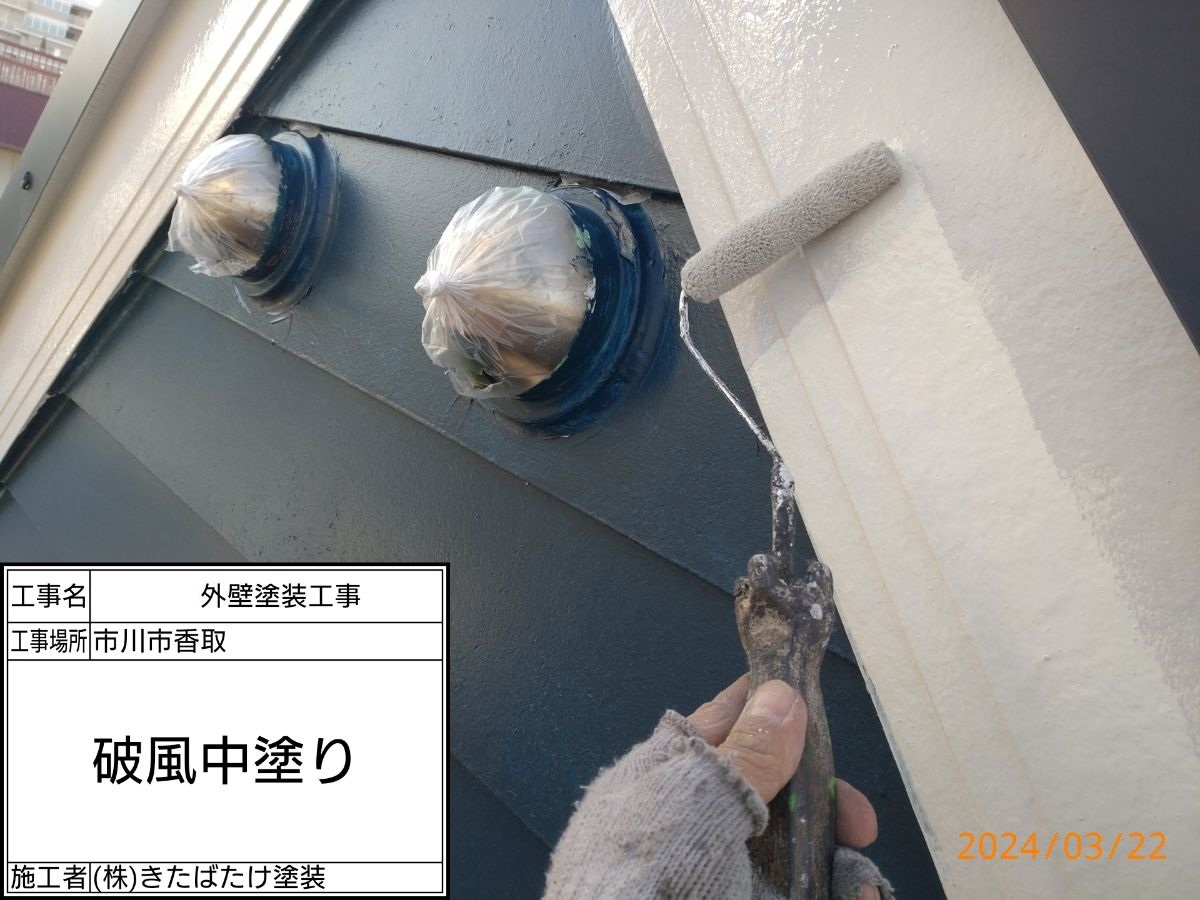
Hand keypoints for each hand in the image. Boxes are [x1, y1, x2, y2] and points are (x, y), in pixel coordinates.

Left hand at [688, 675, 881, 899]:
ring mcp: (728, 869)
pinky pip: (806, 890)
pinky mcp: (751, 898)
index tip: (821, 715)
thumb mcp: (695, 799)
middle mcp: (703, 818)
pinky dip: (840, 892)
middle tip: (858, 823)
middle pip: (781, 791)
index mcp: (673, 773)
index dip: (777, 711)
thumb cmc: (640, 873)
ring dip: (842, 864)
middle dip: (827, 803)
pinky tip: (859, 896)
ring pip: (801, 852)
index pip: (730, 722)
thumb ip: (745, 754)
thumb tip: (782, 697)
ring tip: (863, 888)